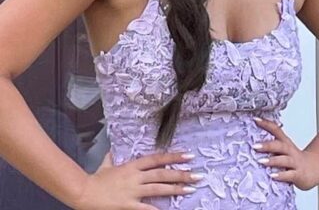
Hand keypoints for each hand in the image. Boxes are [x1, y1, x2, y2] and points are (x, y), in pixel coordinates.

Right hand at [73, 149, 203, 209]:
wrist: (83, 193)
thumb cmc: (95, 180)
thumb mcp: (106, 165)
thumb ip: (112, 158)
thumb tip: (112, 150)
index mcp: (132, 166)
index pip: (157, 159)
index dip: (173, 157)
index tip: (188, 156)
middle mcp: (136, 176)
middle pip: (162, 173)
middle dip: (181, 173)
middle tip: (197, 173)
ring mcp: (133, 191)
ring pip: (159, 188)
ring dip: (176, 188)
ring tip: (191, 188)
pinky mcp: (128, 205)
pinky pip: (147, 208)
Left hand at [252, 117, 318, 190]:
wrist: (314, 168)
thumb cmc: (294, 158)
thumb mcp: (284, 148)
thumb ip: (271, 144)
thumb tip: (252, 140)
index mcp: (285, 142)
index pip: (276, 130)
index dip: (266, 124)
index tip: (255, 119)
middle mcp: (290, 151)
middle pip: (279, 145)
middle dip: (267, 145)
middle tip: (254, 146)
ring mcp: (294, 162)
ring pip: (284, 160)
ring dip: (272, 160)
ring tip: (261, 161)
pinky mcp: (298, 174)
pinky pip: (289, 175)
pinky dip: (281, 175)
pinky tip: (272, 175)